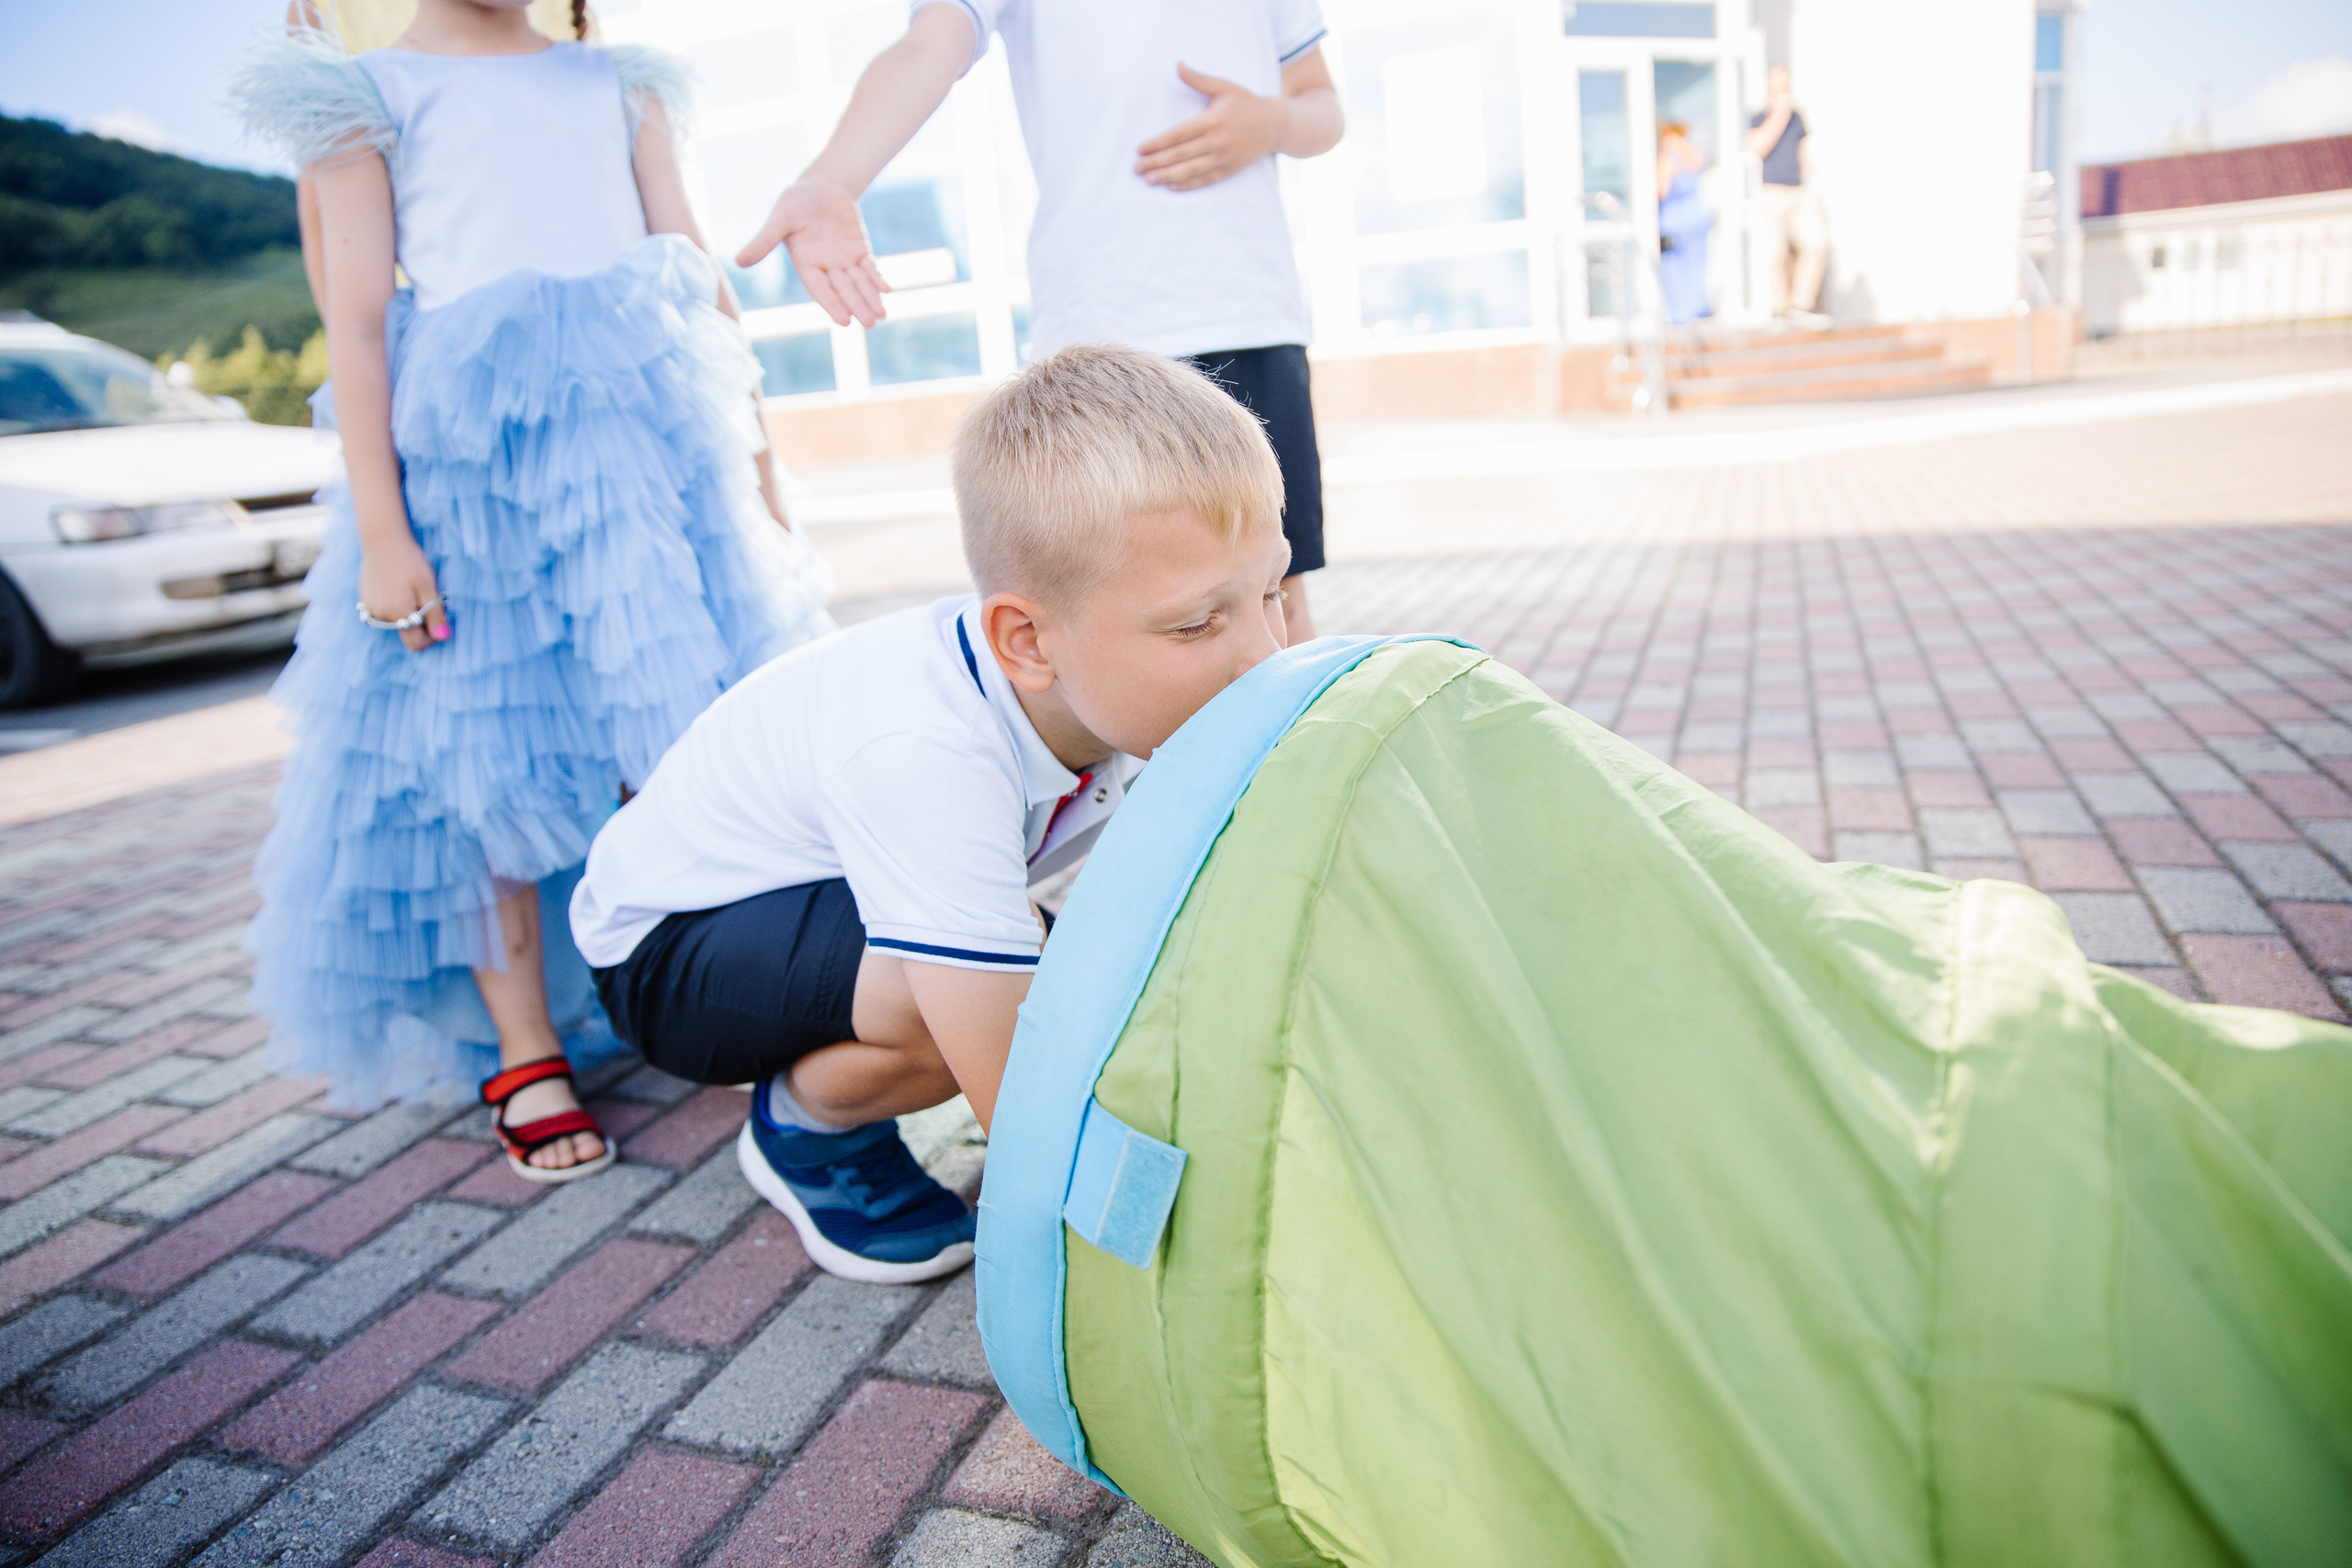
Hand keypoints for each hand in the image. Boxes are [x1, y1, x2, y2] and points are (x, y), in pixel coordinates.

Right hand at [358, 537, 447, 652]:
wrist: (383, 540)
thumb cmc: (410, 562)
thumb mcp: (428, 587)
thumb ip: (435, 615)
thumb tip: (442, 638)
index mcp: (398, 614)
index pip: (415, 644)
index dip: (430, 637)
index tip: (437, 621)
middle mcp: (381, 615)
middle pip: (404, 633)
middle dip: (418, 624)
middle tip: (425, 600)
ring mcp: (370, 608)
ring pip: (393, 623)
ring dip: (405, 614)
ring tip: (410, 591)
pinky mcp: (364, 599)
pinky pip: (382, 612)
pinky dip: (392, 607)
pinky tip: (396, 587)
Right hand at [736, 178, 889, 327]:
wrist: (819, 185)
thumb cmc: (795, 201)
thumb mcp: (779, 219)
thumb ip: (763, 242)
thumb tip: (738, 262)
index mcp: (806, 263)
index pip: (820, 289)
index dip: (832, 304)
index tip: (844, 322)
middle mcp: (826, 266)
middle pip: (843, 290)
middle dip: (857, 306)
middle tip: (869, 324)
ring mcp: (844, 259)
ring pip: (859, 282)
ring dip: (870, 298)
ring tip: (881, 316)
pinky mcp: (859, 249)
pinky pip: (870, 267)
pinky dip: (877, 278)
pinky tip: (887, 290)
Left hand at [1136, 63, 1288, 190]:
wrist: (1275, 123)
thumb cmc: (1246, 102)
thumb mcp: (1224, 86)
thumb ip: (1199, 79)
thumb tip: (1178, 65)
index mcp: (1212, 120)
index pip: (1178, 134)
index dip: (1158, 143)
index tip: (1140, 149)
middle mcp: (1217, 141)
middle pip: (1181, 154)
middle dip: (1157, 162)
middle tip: (1136, 168)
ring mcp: (1224, 157)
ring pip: (1191, 169)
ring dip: (1168, 175)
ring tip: (1149, 179)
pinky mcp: (1231, 169)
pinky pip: (1206, 179)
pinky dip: (1189, 184)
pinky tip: (1172, 186)